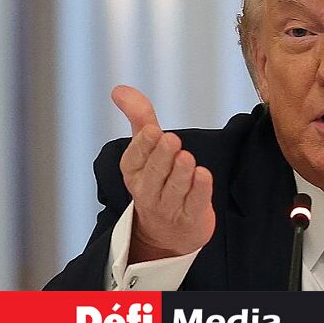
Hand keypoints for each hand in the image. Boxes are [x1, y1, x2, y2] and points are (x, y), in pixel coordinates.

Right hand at [111, 85, 214, 262]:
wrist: (167, 233)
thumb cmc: (158, 180)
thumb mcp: (147, 149)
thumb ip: (139, 118)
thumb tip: (119, 89)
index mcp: (134, 172)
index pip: (135, 159)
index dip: (144, 146)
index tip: (153, 130)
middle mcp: (148, 191)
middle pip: (155, 173)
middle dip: (162, 156)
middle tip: (171, 139)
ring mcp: (169, 207)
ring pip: (175, 188)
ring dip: (181, 172)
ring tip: (186, 157)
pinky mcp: (191, 218)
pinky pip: (194, 204)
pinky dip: (199, 190)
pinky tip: (204, 175)